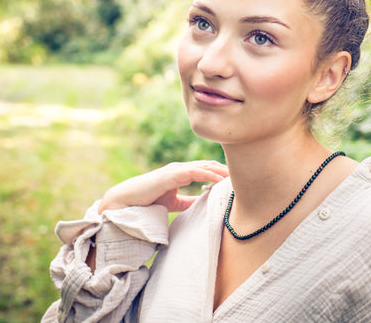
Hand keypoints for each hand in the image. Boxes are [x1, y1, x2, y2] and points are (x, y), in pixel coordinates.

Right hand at [98, 160, 228, 212]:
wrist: (128, 201)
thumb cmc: (148, 201)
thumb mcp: (174, 202)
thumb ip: (187, 201)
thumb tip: (202, 204)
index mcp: (181, 173)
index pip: (206, 169)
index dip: (220, 172)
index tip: (235, 179)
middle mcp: (180, 168)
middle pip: (208, 165)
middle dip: (225, 169)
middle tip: (242, 176)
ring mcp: (176, 170)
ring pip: (204, 166)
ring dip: (220, 171)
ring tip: (235, 177)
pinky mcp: (172, 175)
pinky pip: (195, 172)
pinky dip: (208, 175)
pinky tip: (219, 181)